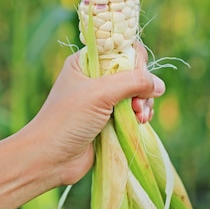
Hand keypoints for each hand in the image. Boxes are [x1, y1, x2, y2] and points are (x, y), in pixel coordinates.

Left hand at [30, 43, 165, 186]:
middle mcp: (95, 78)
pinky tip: (141, 123)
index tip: (138, 77)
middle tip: (138, 105)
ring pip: (136, 93)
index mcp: (86, 62)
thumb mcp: (100, 94)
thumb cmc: (68, 120)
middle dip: (141, 87)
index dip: (135, 61)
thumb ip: (132, 83)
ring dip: (143, 103)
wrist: (49, 159)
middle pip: (133, 72)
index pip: (120, 49)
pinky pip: (134, 111)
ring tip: (140, 117)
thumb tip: (160, 85)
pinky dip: (141, 116)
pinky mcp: (109, 120)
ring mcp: (102, 100)